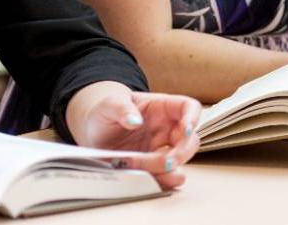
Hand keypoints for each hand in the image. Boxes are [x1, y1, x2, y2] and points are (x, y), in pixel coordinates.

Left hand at [66, 81, 200, 189]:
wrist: (94, 130)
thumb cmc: (106, 110)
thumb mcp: (110, 104)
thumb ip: (122, 109)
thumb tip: (135, 122)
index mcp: (163, 107)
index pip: (189, 107)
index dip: (193, 118)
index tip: (186, 129)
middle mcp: (167, 129)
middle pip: (190, 139)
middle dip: (182, 152)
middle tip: (167, 161)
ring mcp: (161, 148)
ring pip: (180, 160)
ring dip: (170, 169)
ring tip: (152, 173)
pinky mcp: (151, 166)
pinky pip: (163, 175)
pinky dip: (160, 181)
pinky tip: (152, 182)